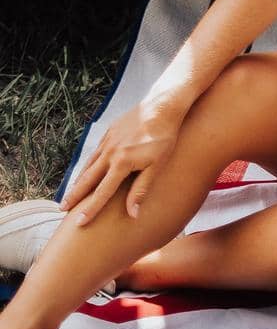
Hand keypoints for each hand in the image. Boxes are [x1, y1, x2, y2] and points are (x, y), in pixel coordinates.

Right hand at [60, 97, 185, 224]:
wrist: (163, 106)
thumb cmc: (164, 138)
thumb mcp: (157, 166)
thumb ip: (141, 190)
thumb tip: (132, 214)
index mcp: (122, 163)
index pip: (102, 192)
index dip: (90, 209)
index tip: (78, 222)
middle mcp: (110, 152)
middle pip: (88, 179)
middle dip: (74, 196)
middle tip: (61, 209)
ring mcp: (108, 140)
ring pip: (89, 165)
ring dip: (78, 181)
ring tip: (70, 194)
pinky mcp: (109, 131)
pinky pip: (95, 152)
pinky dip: (88, 164)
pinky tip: (86, 171)